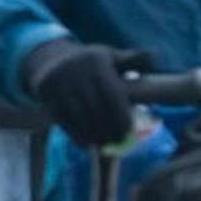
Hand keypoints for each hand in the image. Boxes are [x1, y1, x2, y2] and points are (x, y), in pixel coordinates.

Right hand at [21, 39, 150, 145]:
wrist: (49, 58)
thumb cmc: (88, 62)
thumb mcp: (108, 55)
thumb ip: (131, 59)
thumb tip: (154, 57)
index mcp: (95, 61)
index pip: (112, 95)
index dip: (121, 116)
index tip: (129, 132)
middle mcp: (75, 70)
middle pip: (96, 108)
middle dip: (109, 129)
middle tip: (120, 143)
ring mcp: (58, 82)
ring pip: (80, 116)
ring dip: (94, 135)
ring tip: (106, 145)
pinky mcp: (46, 94)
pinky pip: (63, 119)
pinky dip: (76, 135)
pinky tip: (88, 143)